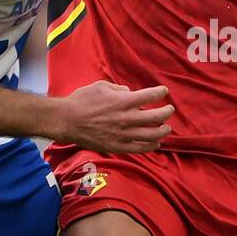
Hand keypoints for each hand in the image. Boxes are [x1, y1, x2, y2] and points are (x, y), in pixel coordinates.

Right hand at [56, 81, 173, 152]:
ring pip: (152, 135)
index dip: (161, 93)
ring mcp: (124, 135)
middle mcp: (127, 118)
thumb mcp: (101, 86)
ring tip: (166, 128)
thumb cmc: (82, 101)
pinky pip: (140, 149)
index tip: (163, 91)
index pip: (150, 96)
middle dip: (167, 112)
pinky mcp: (118, 147)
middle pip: (157, 117)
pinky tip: (156, 143)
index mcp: (124, 101)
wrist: (67, 121)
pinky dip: (151, 146)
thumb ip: (119, 88)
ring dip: (163, 131)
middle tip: (169, 110)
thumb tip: (129, 93)